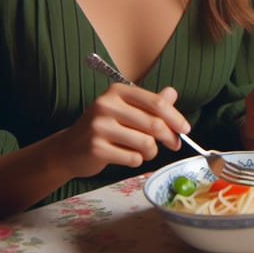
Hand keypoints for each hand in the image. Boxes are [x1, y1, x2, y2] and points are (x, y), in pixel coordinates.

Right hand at [56, 83, 190, 177]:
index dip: (175, 117)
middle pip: (153, 123)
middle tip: (174, 145)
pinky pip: (132, 158)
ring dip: (151, 151)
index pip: (156, 103)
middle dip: (169, 137)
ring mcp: (99, 126)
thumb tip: (172, 93)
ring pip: (145, 143)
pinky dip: (137, 161)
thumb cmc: (104, 128)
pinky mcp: (95, 148)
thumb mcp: (126, 110)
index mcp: (117, 91)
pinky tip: (128, 157)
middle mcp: (107, 105)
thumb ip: (150, 103)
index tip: (185, 129)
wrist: (68, 149)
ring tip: (146, 151)